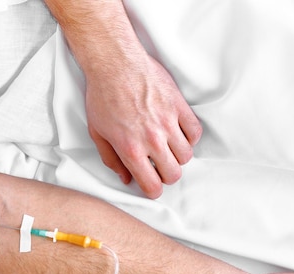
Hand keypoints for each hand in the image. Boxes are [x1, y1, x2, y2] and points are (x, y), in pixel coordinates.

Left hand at [85, 54, 201, 197]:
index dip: (152, 190)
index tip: (151, 185)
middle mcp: (152, 139)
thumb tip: (126, 179)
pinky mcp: (179, 106)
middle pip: (173, 174)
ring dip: (178, 156)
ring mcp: (168, 122)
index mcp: (130, 149)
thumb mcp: (98, 133)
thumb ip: (112, 160)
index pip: (152, 185)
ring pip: (187, 156)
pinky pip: (195, 132)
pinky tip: (179, 132)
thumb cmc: (102, 95)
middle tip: (159, 166)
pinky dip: (190, 137)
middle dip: (166, 175)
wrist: (114, 62)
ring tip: (168, 147)